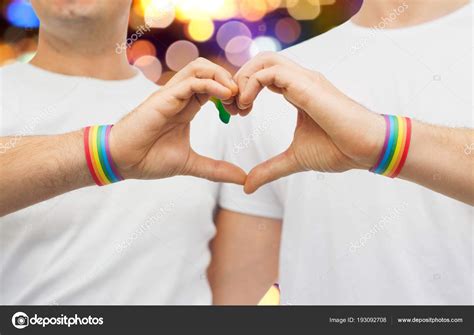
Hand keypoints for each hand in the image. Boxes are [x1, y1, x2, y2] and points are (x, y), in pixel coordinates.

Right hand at [109, 58, 245, 183]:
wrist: (122, 161)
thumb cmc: (149, 159)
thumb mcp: (191, 164)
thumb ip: (216, 169)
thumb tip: (242, 179)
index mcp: (187, 106)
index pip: (214, 86)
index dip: (232, 94)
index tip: (244, 111)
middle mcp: (180, 96)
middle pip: (209, 70)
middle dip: (231, 80)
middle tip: (242, 102)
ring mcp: (172, 94)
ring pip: (200, 67)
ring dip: (222, 76)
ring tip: (235, 94)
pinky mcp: (165, 97)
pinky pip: (192, 81)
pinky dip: (212, 84)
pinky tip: (226, 96)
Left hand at [225, 52, 385, 192]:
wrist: (365, 149)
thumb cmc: (338, 150)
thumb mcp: (293, 160)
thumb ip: (269, 170)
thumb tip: (247, 186)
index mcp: (297, 91)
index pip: (263, 76)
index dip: (244, 89)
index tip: (234, 112)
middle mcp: (299, 80)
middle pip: (261, 61)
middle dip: (239, 79)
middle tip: (230, 106)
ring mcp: (304, 79)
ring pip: (264, 60)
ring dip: (243, 79)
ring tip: (237, 105)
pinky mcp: (307, 84)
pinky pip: (270, 72)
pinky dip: (252, 84)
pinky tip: (247, 106)